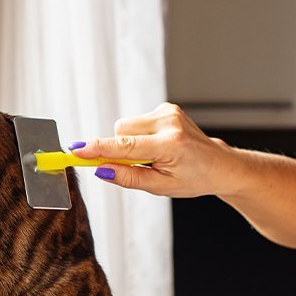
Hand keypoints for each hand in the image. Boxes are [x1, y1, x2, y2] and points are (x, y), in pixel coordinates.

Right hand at [69, 103, 238, 197]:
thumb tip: (101, 170)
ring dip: (130, 142)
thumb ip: (129, 178)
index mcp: (170, 145)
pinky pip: (137, 122)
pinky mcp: (167, 108)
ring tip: (152, 156)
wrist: (219, 165)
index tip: (75, 150)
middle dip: (118, 148)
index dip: (97, 149)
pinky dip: (140, 135)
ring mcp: (169, 112)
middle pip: (120, 131)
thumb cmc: (192, 179)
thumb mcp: (161, 187)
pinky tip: (158, 145)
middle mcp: (169, 123)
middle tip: (136, 165)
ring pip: (126, 126)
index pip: (125, 147)